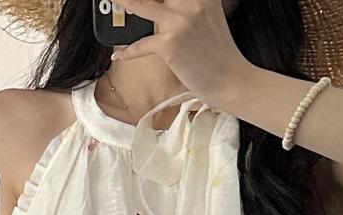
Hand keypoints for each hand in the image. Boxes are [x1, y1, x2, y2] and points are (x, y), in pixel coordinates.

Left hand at [114, 0, 253, 106]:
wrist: (229, 79)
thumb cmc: (218, 53)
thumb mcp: (209, 17)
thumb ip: (190, 6)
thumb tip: (165, 6)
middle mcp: (193, 1)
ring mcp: (180, 21)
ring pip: (142, 5)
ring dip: (124, 2)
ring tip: (113, 1)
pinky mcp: (170, 43)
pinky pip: (141, 45)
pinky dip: (128, 52)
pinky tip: (118, 55)